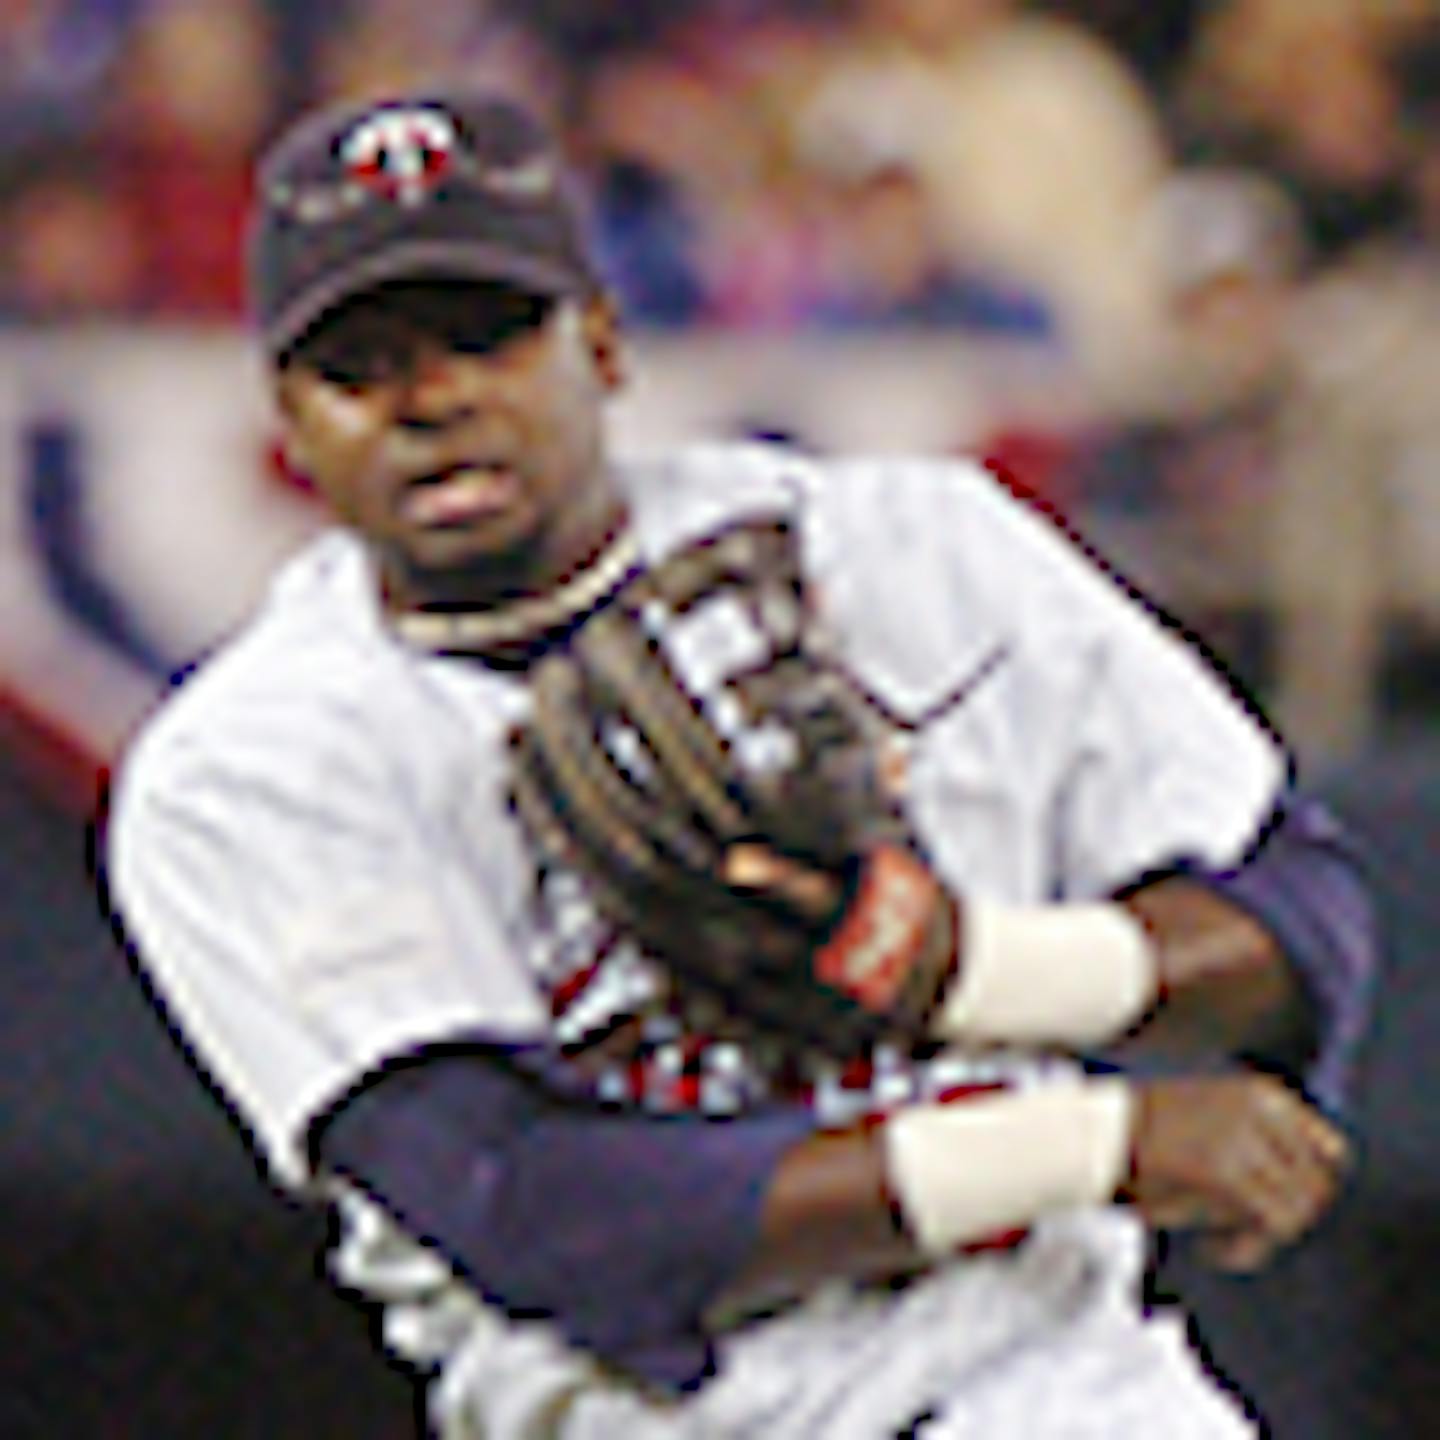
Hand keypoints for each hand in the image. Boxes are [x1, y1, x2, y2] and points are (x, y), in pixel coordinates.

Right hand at [1122, 1073, 1350, 1271]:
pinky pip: (1270, 1224)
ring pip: (1298, 1209)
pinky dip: (1248, 1249)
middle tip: (1247, 1237)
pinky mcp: (1227, 1171)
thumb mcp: (1213, 1122)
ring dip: (1266, 1239)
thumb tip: (1308, 1202)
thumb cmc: (1143, 1134)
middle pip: (1319, 1185)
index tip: (1280, 1209)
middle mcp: (1262, 1110)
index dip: (1311, 1190)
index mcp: (1262, 1094)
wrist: (1096, 1132)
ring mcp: (1245, 1138)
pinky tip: (1214, 1250)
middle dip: (1290, 1220)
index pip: (1331, 1150)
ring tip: (1228, 1245)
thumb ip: (1260, 1148)